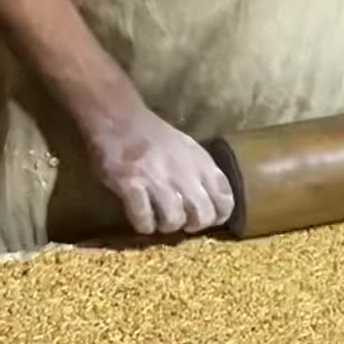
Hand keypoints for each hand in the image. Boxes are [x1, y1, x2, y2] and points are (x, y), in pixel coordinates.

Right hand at [85, 105, 235, 235]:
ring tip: (158, 220)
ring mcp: (157, 179)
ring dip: (166, 226)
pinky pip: (144, 219)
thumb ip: (202, 173)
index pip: (225, 200)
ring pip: (174, 220)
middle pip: (203, 215)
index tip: (207, 219)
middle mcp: (184, 172)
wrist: (118, 117)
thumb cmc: (154, 136)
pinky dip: (143, 224)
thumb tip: (213, 204)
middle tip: (180, 222)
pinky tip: (141, 218)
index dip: (219, 216)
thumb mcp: (188, 149)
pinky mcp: (131, 185)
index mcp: (202, 163)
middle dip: (193, 226)